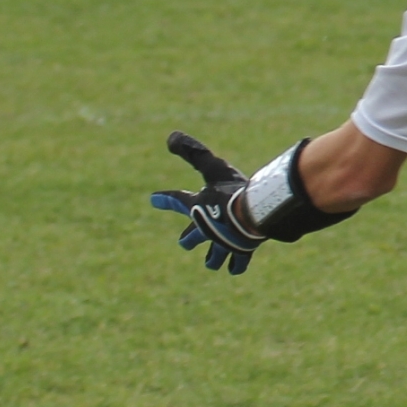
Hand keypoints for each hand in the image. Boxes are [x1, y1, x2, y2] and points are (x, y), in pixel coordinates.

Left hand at [151, 131, 266, 273]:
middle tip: (184, 243)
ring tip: (211, 264)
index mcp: (197, 207)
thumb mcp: (212, 167)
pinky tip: (235, 269)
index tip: (154, 199)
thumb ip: (193, 152)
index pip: (177, 200)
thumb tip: (171, 137)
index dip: (165, 198)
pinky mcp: (241, 250)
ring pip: (215, 254)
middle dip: (189, 238)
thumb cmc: (231, 190)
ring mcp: (223, 241)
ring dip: (212, 258)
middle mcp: (206, 227)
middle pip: (193, 235)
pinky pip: (238, 261)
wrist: (251, 214)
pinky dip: (236, 265)